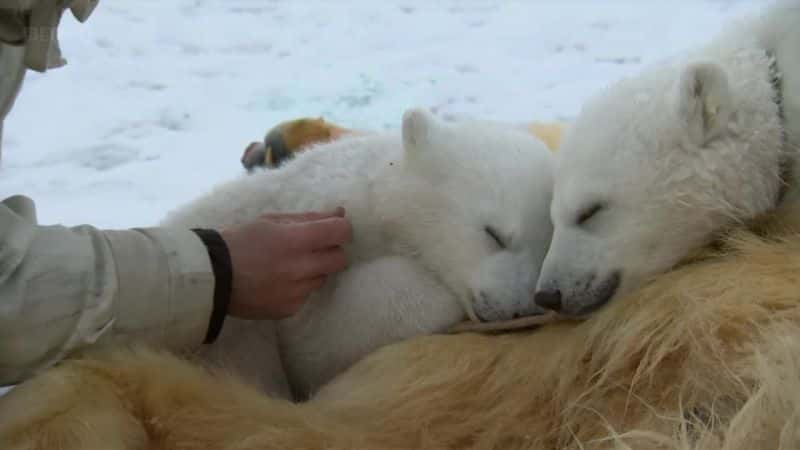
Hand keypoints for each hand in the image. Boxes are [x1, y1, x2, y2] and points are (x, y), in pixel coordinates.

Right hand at [220, 207, 352, 319]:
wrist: (211, 277)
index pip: (340, 232)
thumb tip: (340, 213)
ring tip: (287, 266)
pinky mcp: (290, 309)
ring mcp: (296, 292)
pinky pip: (306, 295)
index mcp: (295, 240)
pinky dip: (298, 288)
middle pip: (340, 259)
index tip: (333, 230)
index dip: (341, 229)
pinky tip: (277, 282)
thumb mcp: (272, 221)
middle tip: (312, 248)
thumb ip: (308, 218)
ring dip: (313, 270)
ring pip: (323, 278)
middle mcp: (300, 268)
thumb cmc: (240, 241)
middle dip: (332, 251)